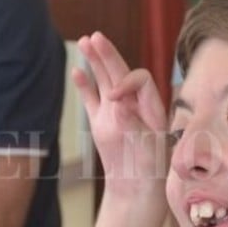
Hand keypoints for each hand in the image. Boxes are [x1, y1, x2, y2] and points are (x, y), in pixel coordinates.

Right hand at [71, 32, 168, 192]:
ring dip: (95, 61)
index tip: (113, 97)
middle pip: (121, 72)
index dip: (126, 82)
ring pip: (104, 80)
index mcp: (151, 106)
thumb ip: (131, 123)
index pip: (140, 80)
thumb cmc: (150, 169)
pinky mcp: (101, 122)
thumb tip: (116, 103)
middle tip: (95, 37)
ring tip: (84, 41)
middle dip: (108, 55)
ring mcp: (115, 112)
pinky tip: (76, 70)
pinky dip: (84, 85)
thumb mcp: (146, 146)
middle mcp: (134, 104)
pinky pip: (91, 99)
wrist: (137, 188)